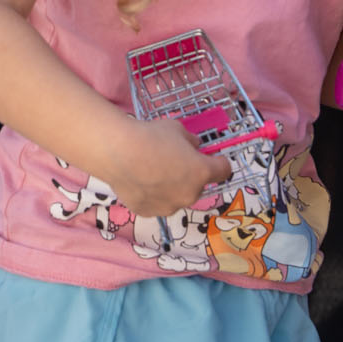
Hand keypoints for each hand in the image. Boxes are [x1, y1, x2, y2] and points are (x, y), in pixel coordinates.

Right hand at [102, 116, 231, 215]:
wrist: (119, 153)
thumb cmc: (151, 136)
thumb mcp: (176, 129)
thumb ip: (189, 141)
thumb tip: (193, 146)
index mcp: (202, 172)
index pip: (223, 171)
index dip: (219, 162)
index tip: (212, 157)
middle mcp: (190, 194)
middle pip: (198, 186)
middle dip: (191, 175)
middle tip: (173, 162)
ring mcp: (169, 206)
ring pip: (177, 197)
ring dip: (172, 187)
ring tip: (152, 172)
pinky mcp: (149, 212)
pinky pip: (157, 204)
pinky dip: (153, 195)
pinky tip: (140, 181)